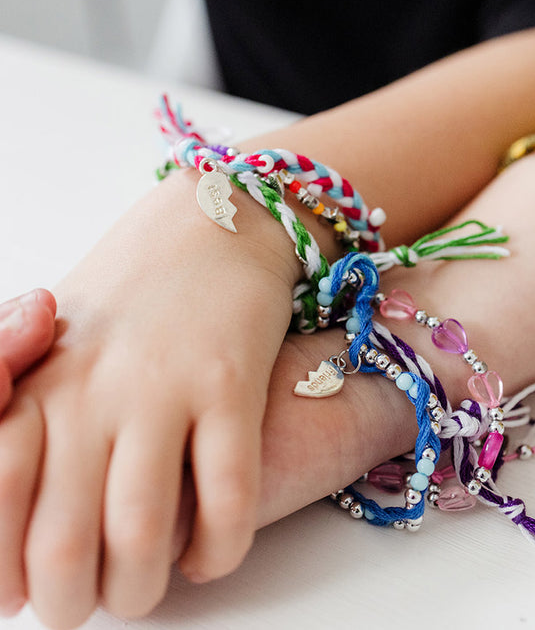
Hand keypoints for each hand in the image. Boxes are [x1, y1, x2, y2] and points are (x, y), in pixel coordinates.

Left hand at [0, 171, 301, 627]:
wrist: (214, 223)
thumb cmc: (135, 293)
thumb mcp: (59, 346)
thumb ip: (29, 416)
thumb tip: (25, 524)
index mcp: (37, 380)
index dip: (0, 570)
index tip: (24, 587)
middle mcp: (90, 388)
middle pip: (58, 543)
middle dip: (70, 603)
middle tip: (89, 600)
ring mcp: (164, 386)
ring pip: (139, 535)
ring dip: (140, 590)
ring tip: (147, 586)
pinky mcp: (232, 386)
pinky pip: (227, 500)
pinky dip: (217, 551)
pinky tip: (211, 553)